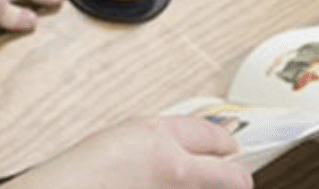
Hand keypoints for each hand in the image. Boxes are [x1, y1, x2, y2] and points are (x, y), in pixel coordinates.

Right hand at [13, 116, 251, 188]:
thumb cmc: (81, 173)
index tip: (229, 146)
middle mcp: (175, 170)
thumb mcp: (119, 139)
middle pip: (235, 177)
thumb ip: (155, 142)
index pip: (212, 136)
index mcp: (158, 137)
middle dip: (237, 177)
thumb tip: (179, 149)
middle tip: (235, 177)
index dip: (224, 142)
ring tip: (200, 183)